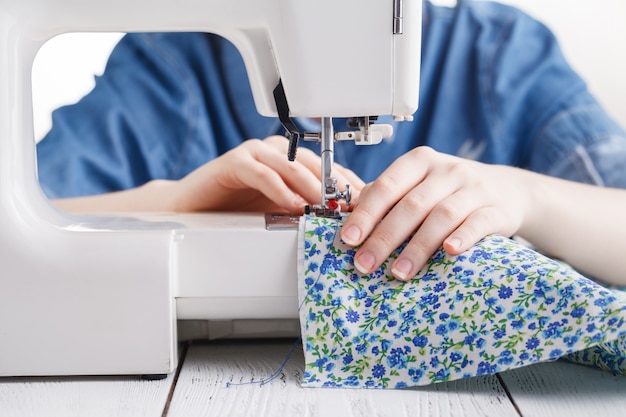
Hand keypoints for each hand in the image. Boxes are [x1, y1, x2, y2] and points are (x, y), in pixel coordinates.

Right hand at [167, 135, 363, 212]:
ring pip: (293, 167)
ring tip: (327, 209)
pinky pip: (264, 174)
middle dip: (336, 189)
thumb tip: (344, 220)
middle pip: (316, 165)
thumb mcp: (280, 210)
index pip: (329, 168)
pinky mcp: (235, 162)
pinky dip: (281, 190)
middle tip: (352, 210)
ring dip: (312, 189)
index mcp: (291, 159)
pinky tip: (293, 206)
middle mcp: (276, 151)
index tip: (367, 206)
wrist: (193, 208)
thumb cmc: (236, 209)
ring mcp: (255, 153)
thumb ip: (306, 209)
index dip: (349, 186)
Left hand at [339, 146, 535, 280]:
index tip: (348, 240)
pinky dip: (463, 237)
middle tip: (365, 264)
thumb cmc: (449, 191)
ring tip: (399, 273)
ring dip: (417, 247)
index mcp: (419, 162)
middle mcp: (446, 170)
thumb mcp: (418, 185)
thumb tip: (349, 220)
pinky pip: (478, 223)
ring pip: (441, 216)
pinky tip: (449, 252)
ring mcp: (474, 188)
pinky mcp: (496, 209)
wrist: (507, 190)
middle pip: (410, 205)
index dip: (365, 215)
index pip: (386, 186)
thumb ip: (388, 198)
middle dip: (384, 238)